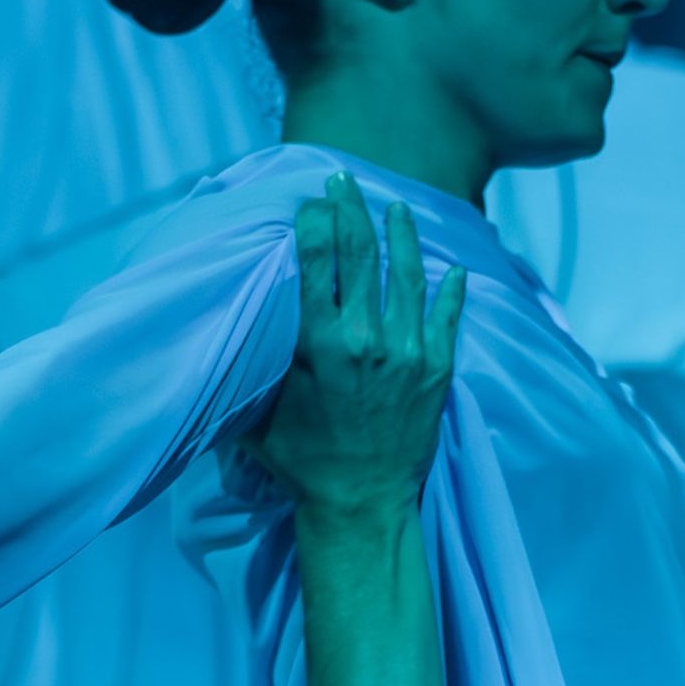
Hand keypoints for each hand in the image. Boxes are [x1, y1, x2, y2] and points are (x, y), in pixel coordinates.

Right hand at [248, 174, 464, 545]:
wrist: (361, 504)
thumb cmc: (301, 461)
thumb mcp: (260, 412)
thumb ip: (256, 364)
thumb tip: (231, 329)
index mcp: (318, 345)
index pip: (317, 261)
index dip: (316, 221)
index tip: (312, 201)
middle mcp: (365, 339)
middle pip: (360, 254)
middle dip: (351, 210)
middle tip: (344, 181)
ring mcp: (408, 352)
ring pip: (408, 275)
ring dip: (401, 234)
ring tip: (396, 207)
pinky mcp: (438, 369)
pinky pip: (448, 315)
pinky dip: (451, 287)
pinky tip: (453, 267)